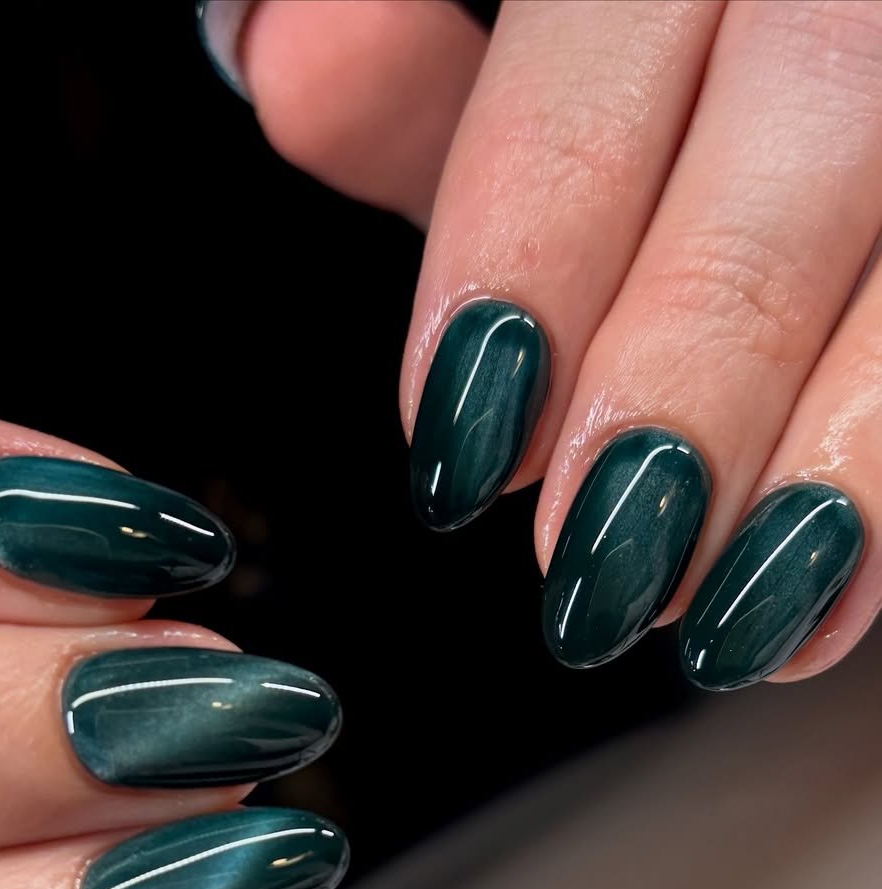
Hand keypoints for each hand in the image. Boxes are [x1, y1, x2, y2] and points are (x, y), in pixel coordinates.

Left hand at [213, 0, 881, 689]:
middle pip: (798, 130)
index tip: (460, 447)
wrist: (820, 80)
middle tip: (594, 561)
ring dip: (829, 448)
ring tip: (714, 607)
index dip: (522, 266)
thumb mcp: (545, 74)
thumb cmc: (653, 102)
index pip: (596, 75)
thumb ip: (430, 87)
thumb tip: (282, 59)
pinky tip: (828, 587)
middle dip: (684, 367)